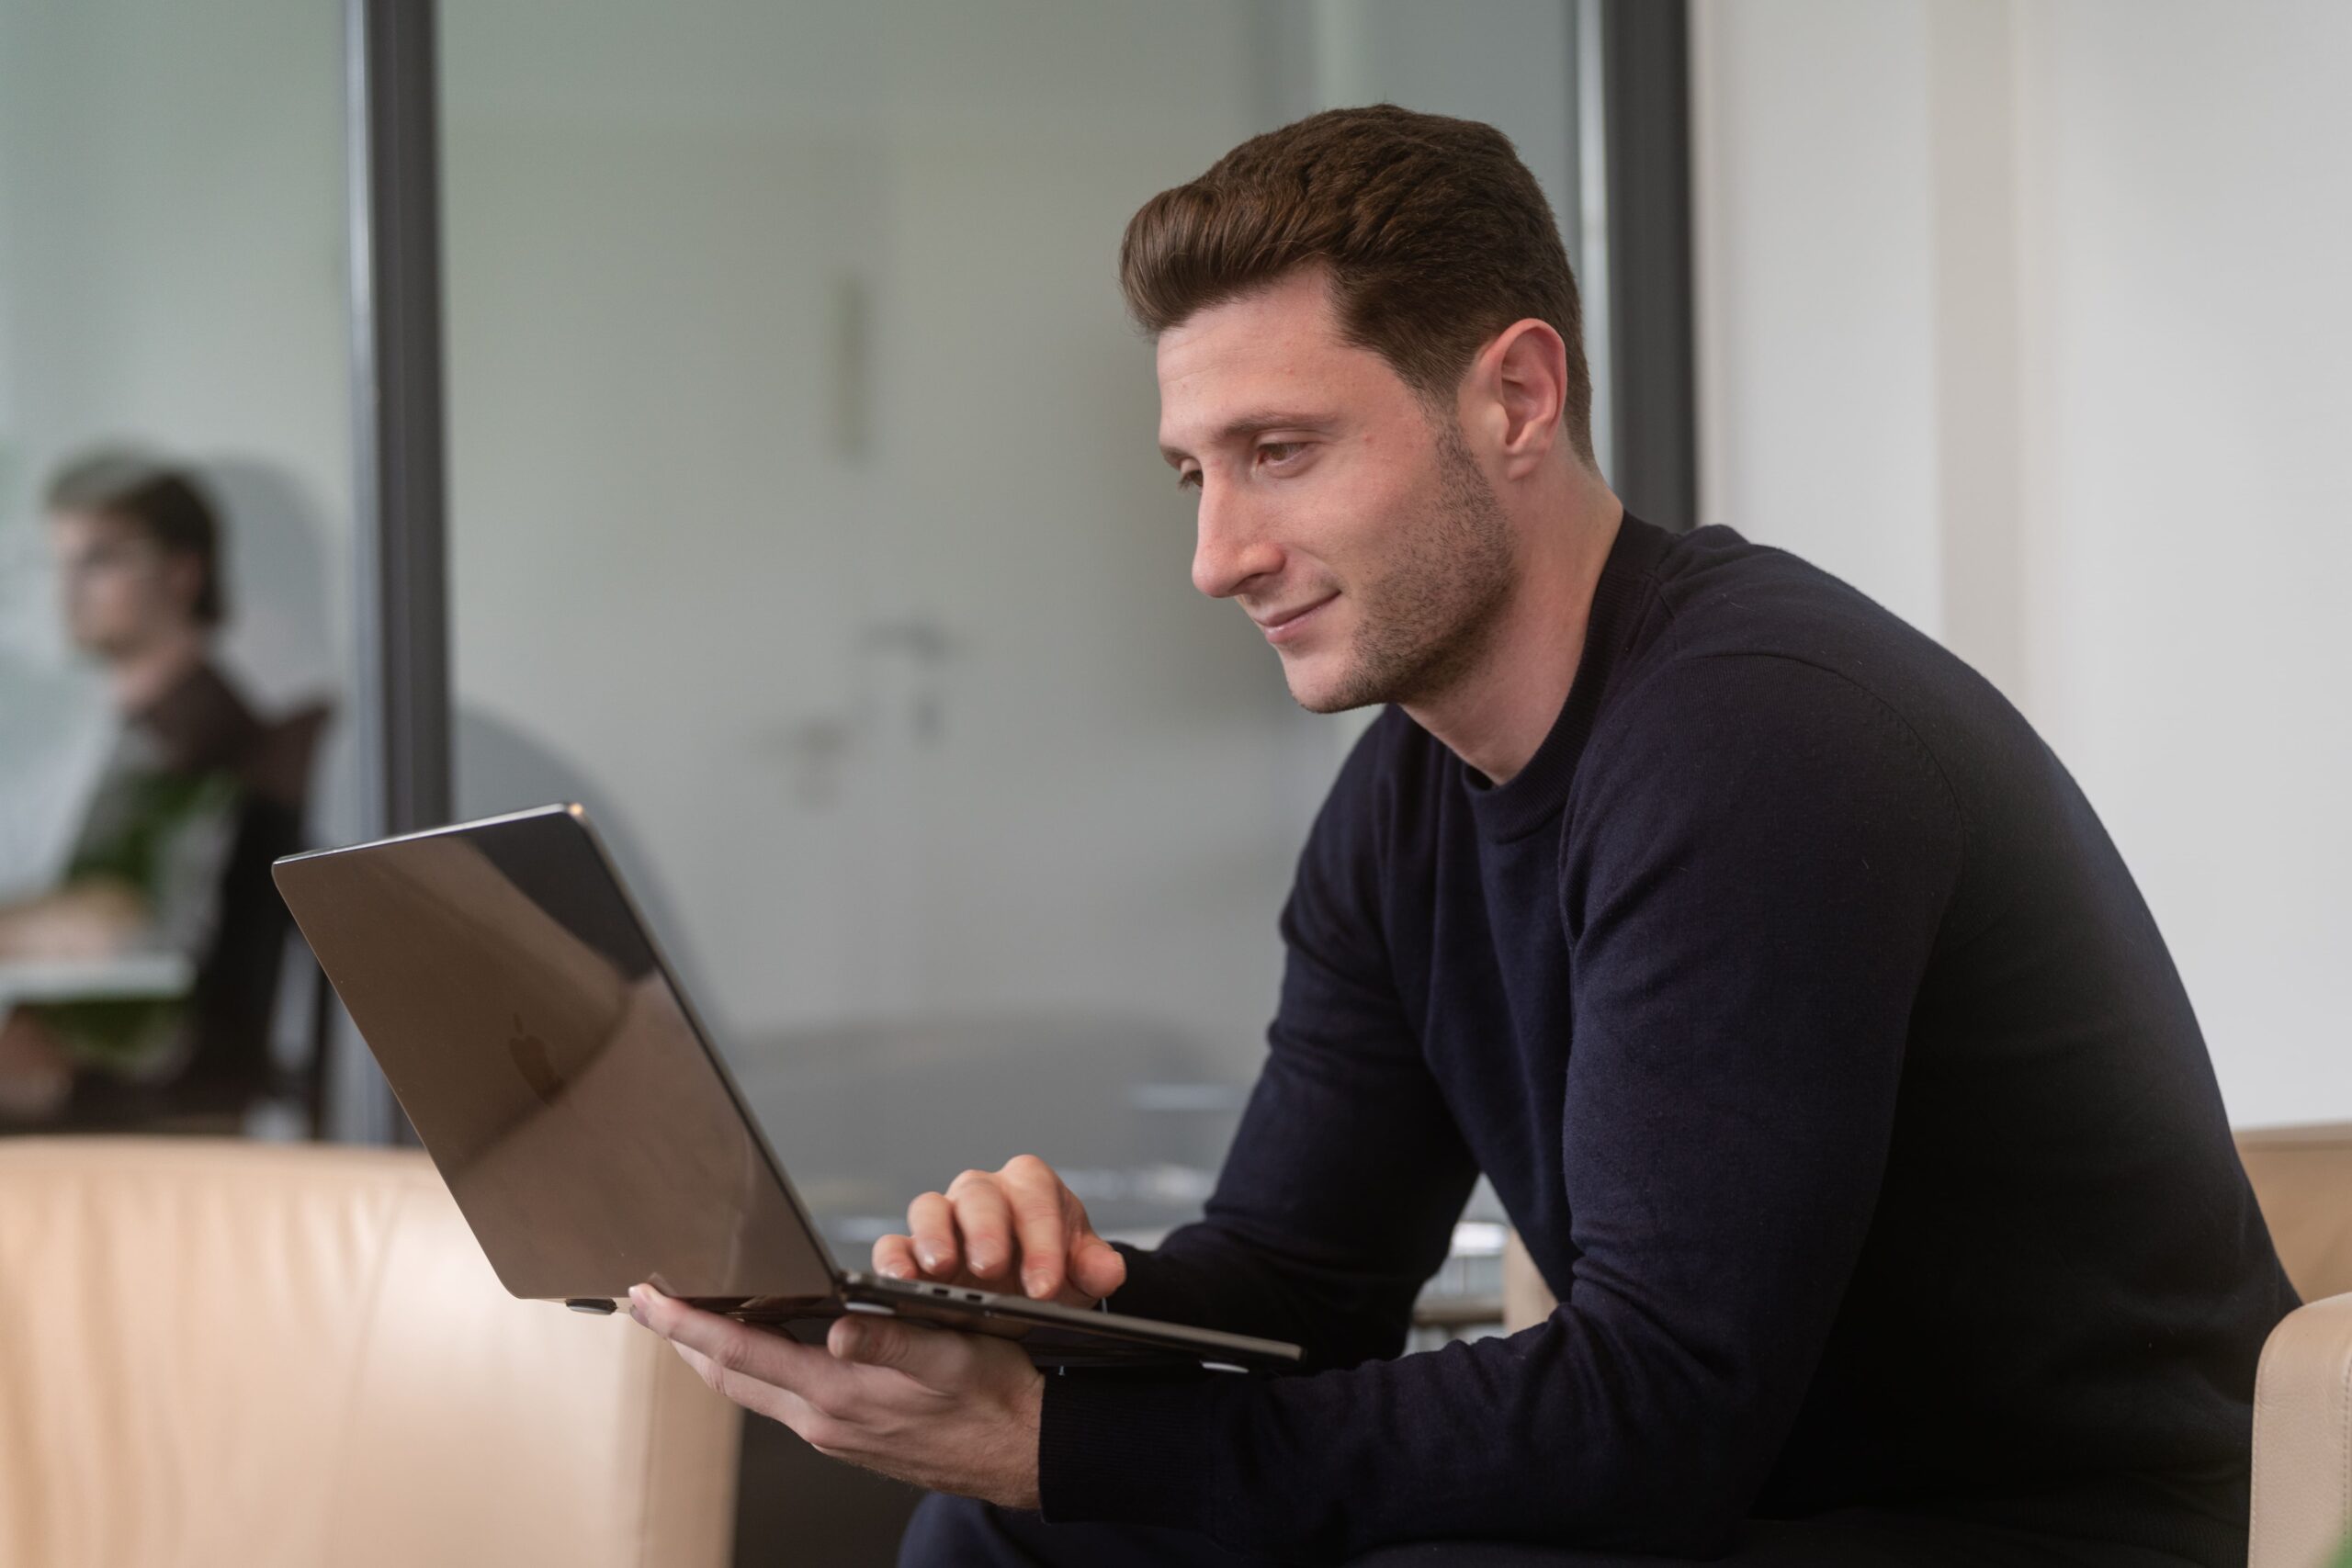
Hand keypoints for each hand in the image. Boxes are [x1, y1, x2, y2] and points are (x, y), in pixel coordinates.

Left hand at [629, 1284, 1044, 1507]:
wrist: (1027, 1453)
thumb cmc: (997, 1400)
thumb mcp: (953, 1355)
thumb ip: (892, 1341)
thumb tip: (840, 1330)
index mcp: (840, 1394)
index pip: (739, 1352)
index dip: (686, 1322)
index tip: (650, 1297)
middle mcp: (823, 1419)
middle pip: (726, 1376)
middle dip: (680, 1337)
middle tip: (648, 1300)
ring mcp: (832, 1432)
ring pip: (749, 1388)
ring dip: (713, 1351)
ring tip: (689, 1316)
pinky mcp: (846, 1434)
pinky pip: (778, 1396)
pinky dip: (752, 1365)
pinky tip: (759, 1342)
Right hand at [874, 1154, 1126, 1307]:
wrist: (1025, 1292)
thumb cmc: (1050, 1271)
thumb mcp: (1081, 1274)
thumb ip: (1097, 1269)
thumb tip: (1108, 1271)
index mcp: (1030, 1188)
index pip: (1035, 1196)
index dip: (1041, 1238)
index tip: (1045, 1284)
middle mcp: (984, 1195)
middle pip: (978, 1193)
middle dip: (986, 1230)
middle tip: (991, 1268)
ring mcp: (944, 1220)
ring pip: (930, 1208)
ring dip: (934, 1237)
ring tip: (939, 1269)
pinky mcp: (912, 1249)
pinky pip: (894, 1243)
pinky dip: (894, 1258)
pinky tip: (898, 1281)